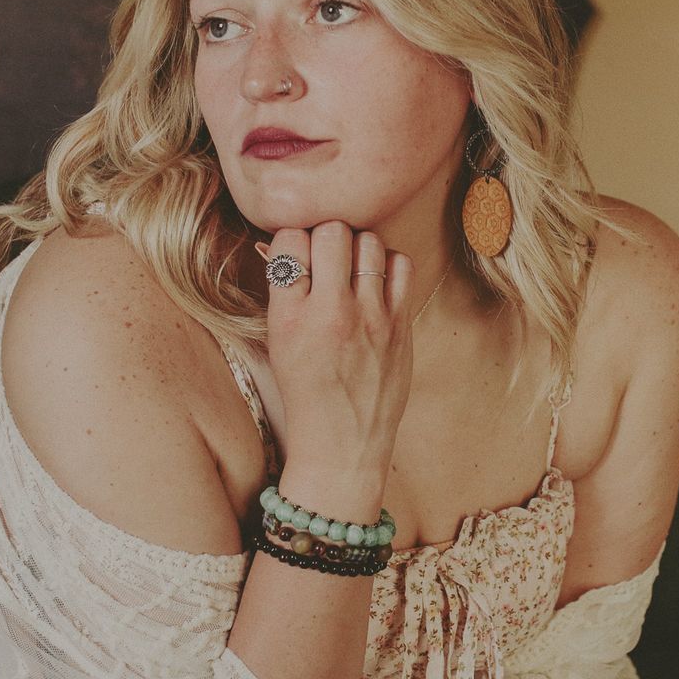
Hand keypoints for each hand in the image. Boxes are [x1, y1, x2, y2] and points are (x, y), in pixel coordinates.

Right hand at [256, 221, 413, 515]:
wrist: (342, 447)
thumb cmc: (306, 395)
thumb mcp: (278, 344)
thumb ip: (284, 294)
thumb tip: (289, 245)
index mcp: (289, 317)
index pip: (290, 241)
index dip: (292, 240)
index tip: (297, 253)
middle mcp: (330, 312)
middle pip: (332, 231)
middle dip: (326, 235)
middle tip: (327, 255)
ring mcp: (370, 318)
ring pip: (368, 241)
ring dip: (357, 246)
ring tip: (352, 267)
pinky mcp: (399, 325)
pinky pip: (400, 264)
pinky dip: (388, 263)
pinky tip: (377, 281)